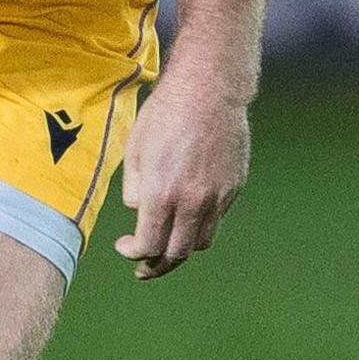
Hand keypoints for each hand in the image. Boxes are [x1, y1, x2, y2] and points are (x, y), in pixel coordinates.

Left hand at [113, 71, 247, 278]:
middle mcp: (192, 202)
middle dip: (156, 266)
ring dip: (181, 249)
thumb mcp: (135, 151)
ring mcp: (217, 197)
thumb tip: (140, 213)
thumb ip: (135, 191)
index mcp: (162, 194)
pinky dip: (200, 226)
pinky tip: (187, 216)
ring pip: (200, 242)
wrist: (208, 90)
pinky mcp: (233, 188)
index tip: (125, 247)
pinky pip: (216, 219)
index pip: (148, 246)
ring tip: (168, 246)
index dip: (133, 254)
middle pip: (176, 254)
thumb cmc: (166, 115)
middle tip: (144, 268)